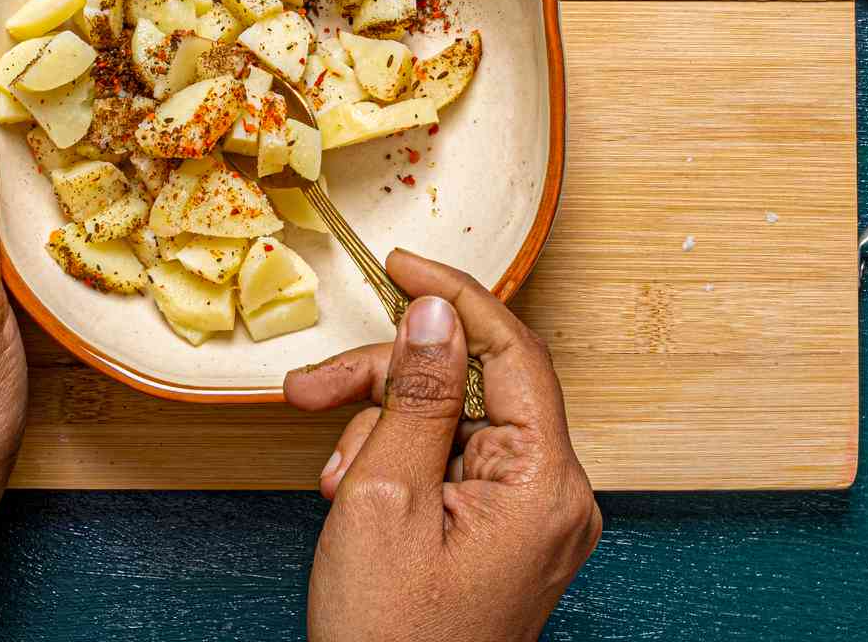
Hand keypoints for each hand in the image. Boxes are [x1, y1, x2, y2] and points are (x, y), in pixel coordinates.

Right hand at [285, 250, 599, 641]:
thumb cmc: (390, 641)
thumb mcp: (384, 497)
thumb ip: (413, 394)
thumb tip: (435, 312)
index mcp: (544, 484)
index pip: (512, 349)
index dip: (453, 295)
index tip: (402, 263)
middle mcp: (554, 496)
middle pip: (469, 383)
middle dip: (385, 381)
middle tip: (313, 389)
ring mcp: (532, 518)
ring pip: (451, 419)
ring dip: (380, 430)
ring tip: (334, 479)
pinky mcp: (505, 535)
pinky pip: (452, 461)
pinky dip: (398, 464)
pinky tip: (354, 494)